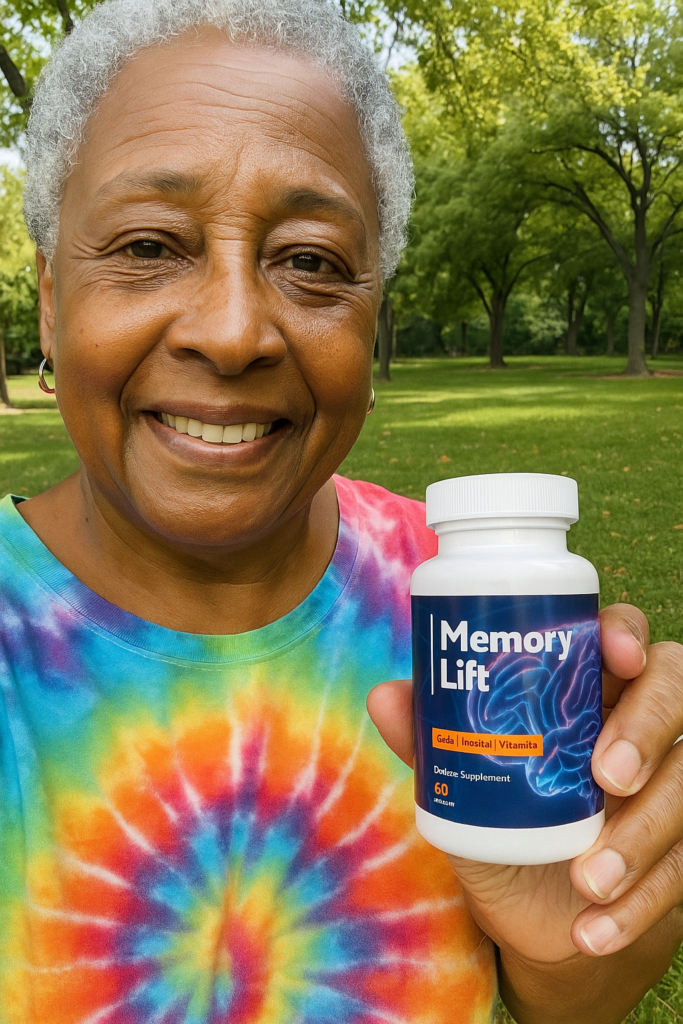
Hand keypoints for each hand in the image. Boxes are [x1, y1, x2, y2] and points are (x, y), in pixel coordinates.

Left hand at [367, 604, 682, 965]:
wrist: (538, 914)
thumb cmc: (502, 819)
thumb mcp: (462, 783)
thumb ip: (429, 740)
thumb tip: (385, 696)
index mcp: (587, 688)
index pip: (622, 637)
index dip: (625, 632)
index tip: (613, 655)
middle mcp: (639, 725)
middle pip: (674, 691)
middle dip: (646, 729)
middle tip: (608, 776)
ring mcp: (669, 784)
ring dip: (641, 838)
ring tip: (588, 881)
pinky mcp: (682, 851)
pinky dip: (641, 905)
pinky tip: (593, 932)